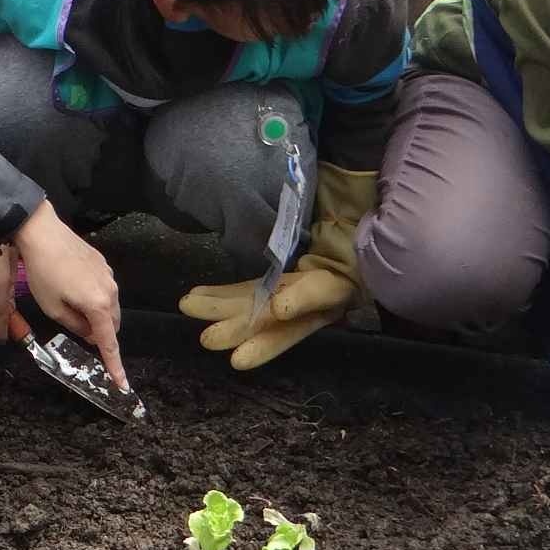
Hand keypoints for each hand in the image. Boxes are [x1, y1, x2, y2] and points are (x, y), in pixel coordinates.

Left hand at [6, 202, 127, 388]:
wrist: (42, 233)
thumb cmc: (42, 273)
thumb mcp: (53, 308)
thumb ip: (75, 325)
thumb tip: (89, 332)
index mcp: (98, 305)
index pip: (109, 342)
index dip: (115, 365)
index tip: (121, 383)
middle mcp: (111, 290)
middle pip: (111, 324)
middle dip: (99, 333)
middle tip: (75, 328)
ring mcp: (109, 275)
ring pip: (109, 306)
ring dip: (96, 314)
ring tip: (69, 303)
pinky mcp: (102, 263)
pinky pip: (104, 289)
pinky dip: (94, 297)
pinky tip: (72, 286)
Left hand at [177, 166, 378, 370]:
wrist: (358, 215)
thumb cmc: (360, 216)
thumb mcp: (360, 217)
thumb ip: (359, 210)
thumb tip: (353, 212)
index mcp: (346, 280)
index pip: (325, 291)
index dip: (304, 299)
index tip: (281, 307)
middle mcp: (321, 294)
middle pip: (283, 317)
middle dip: (246, 326)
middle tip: (212, 339)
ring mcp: (296, 292)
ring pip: (258, 309)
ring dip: (221, 310)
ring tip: (188, 306)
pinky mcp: (277, 285)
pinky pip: (248, 293)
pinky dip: (222, 296)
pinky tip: (193, 297)